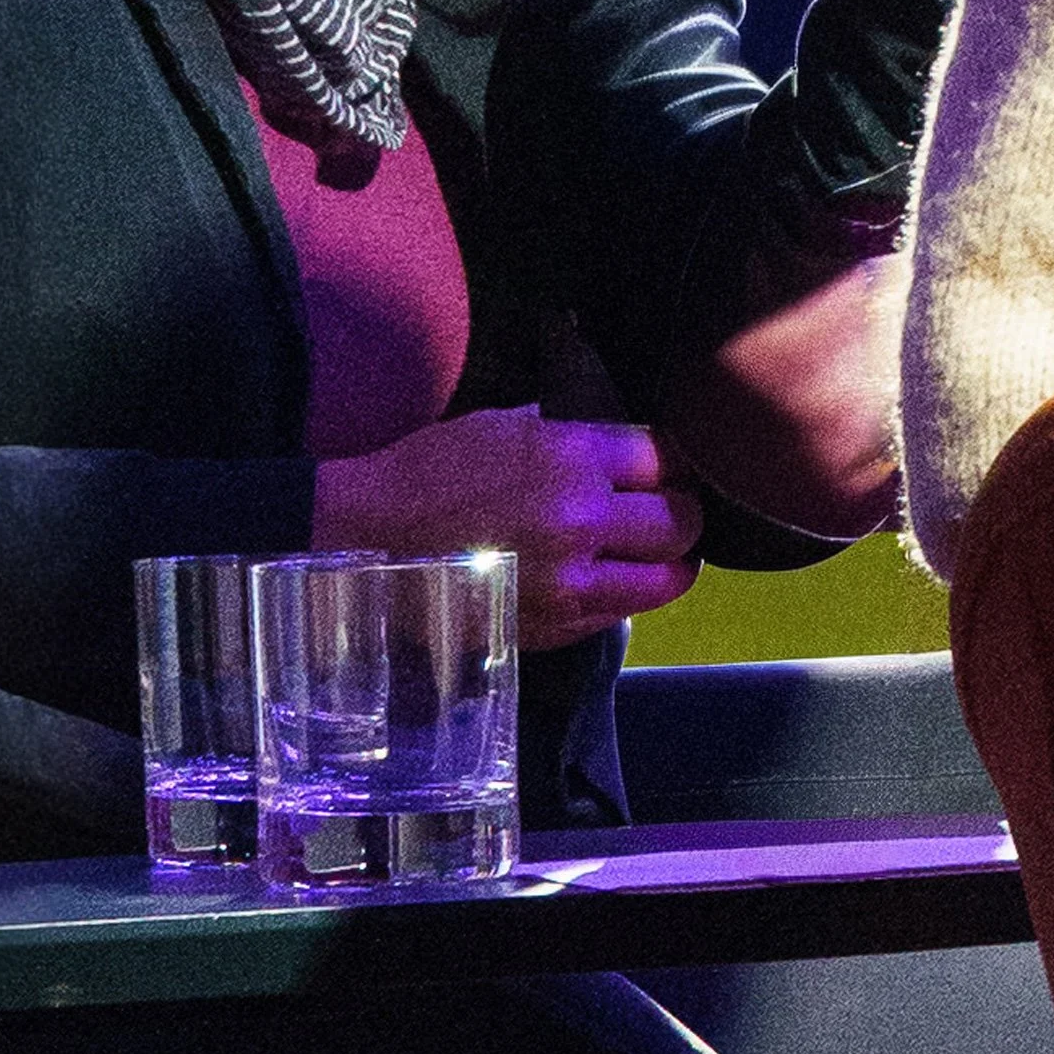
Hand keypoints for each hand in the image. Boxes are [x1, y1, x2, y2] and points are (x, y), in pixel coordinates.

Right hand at [311, 406, 702, 650]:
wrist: (369, 538)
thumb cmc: (429, 469)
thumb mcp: (501, 425)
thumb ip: (568, 437)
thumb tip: (616, 447)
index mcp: (570, 456)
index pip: (666, 457)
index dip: (676, 461)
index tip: (671, 466)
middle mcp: (584, 519)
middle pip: (681, 522)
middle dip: (684, 513)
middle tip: (670, 510)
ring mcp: (573, 582)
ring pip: (667, 580)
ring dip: (669, 563)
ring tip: (656, 554)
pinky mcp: (557, 628)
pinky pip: (620, 614)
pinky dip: (624, 596)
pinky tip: (605, 580)